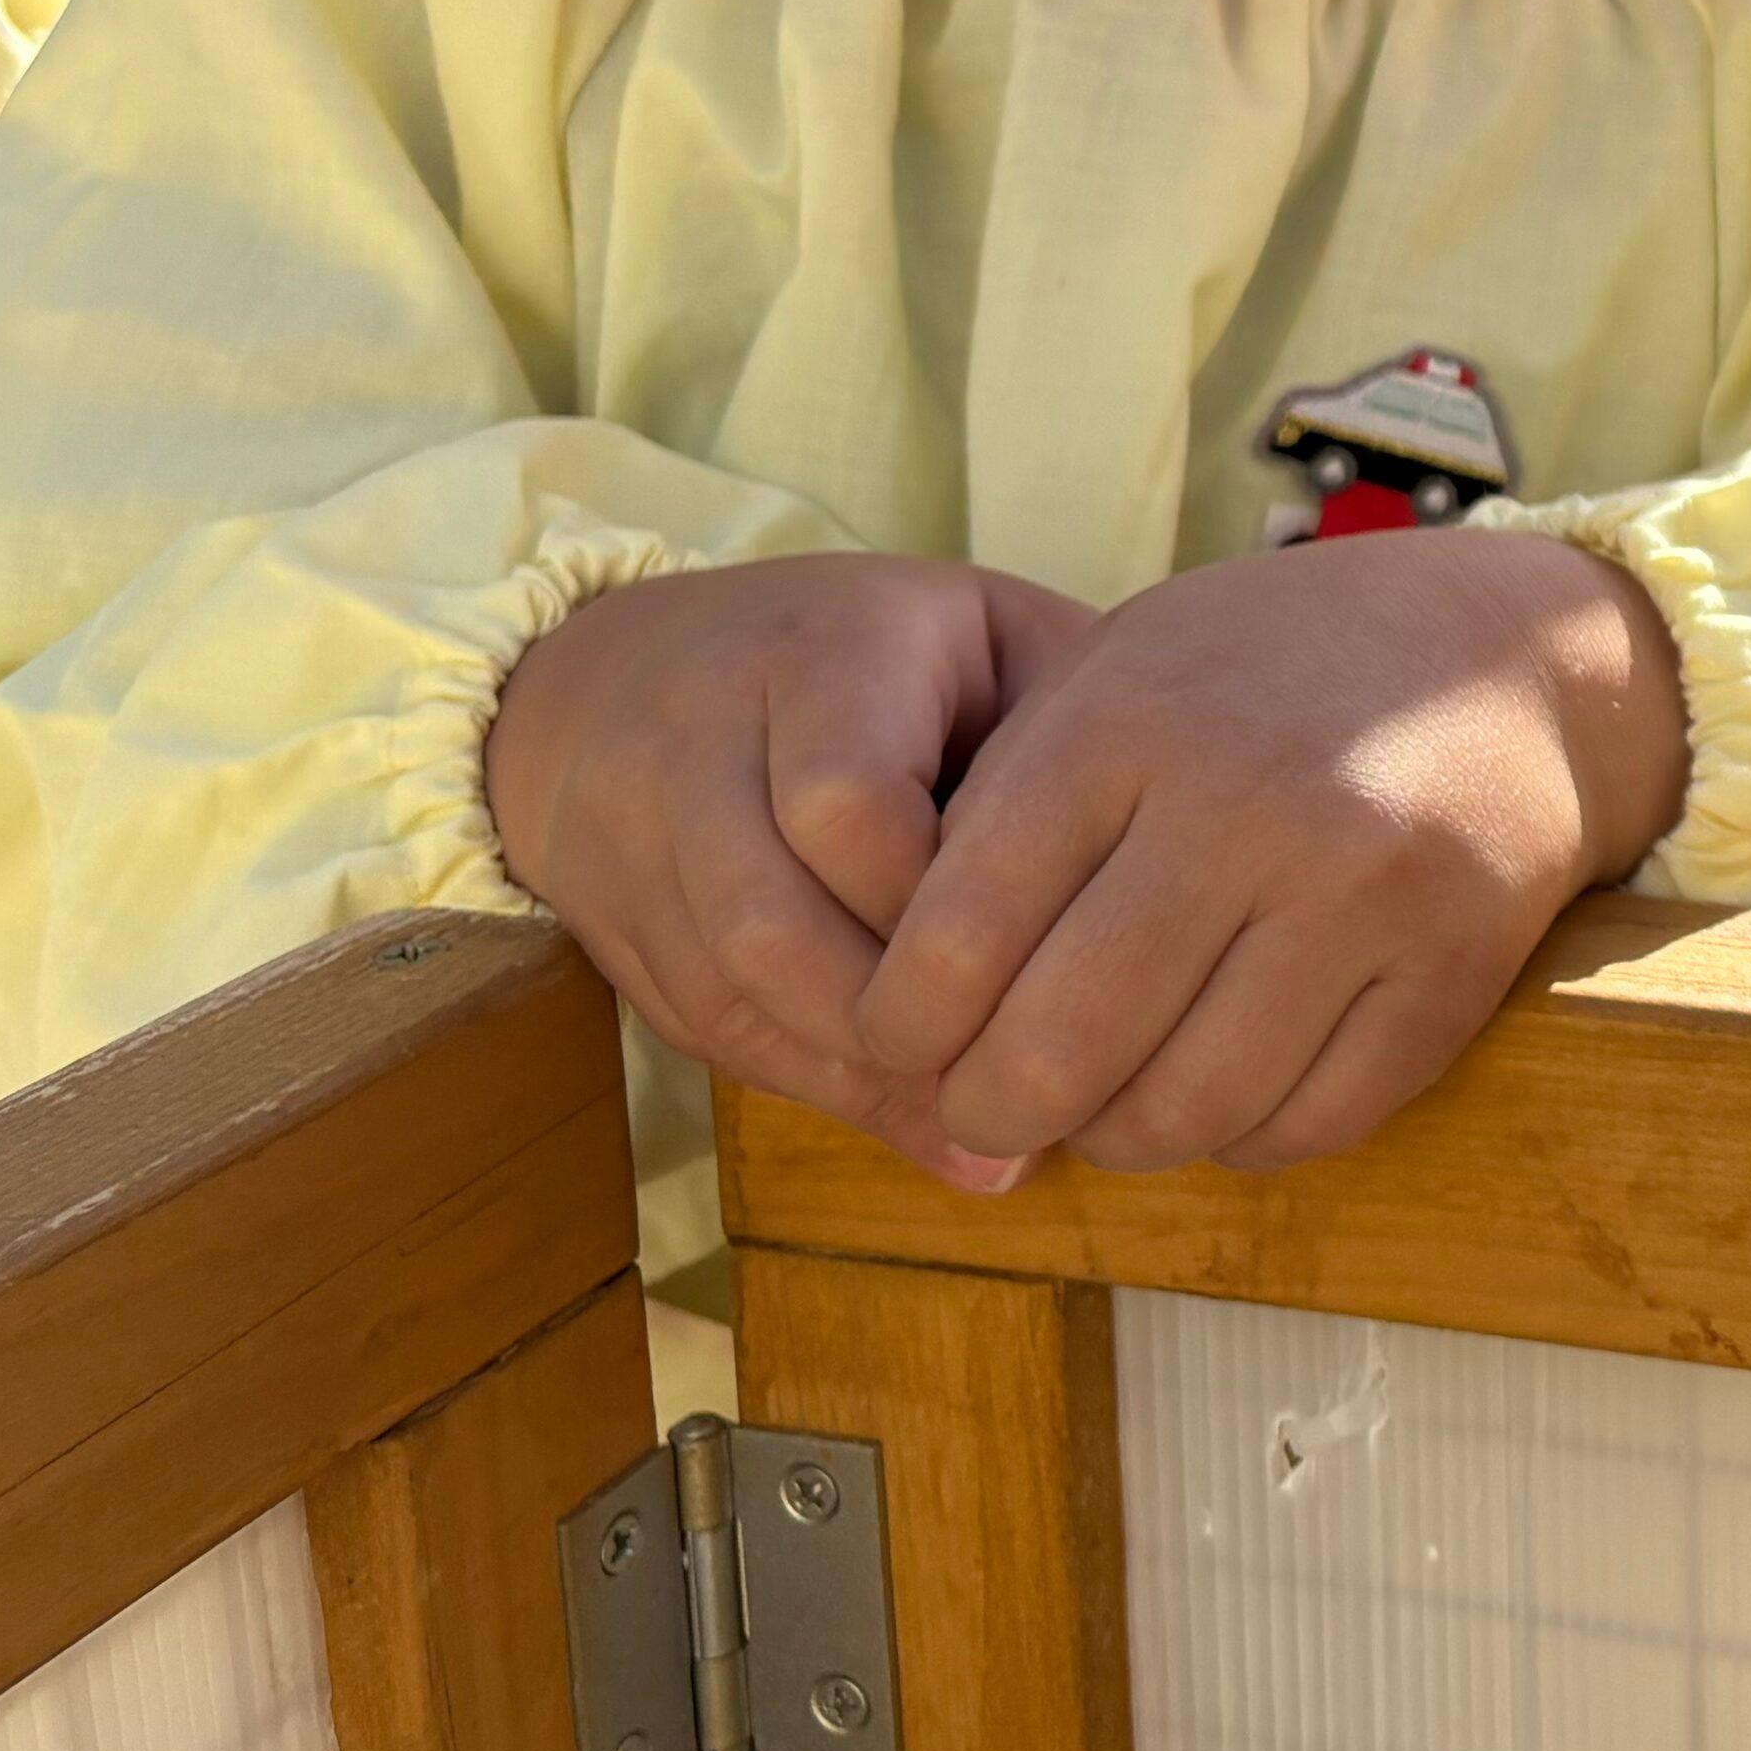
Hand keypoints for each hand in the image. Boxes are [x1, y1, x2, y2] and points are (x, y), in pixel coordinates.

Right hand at [486, 554, 1098, 1186]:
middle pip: (769, 922)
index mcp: (819, 652)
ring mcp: (630, 827)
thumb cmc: (894, 657)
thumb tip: (1147, 931)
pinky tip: (902, 1102)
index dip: (944, 911)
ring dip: (855, 1066)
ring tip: (973, 1099)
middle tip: (1015, 1062)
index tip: (1045, 952)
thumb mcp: (1000, 649)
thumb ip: (1072, 753)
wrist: (644, 662)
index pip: (849, 806)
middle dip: (897, 1015)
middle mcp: (697, 732)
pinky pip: (697, 1023)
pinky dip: (806, 1075)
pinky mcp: (602, 914)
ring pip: (725, 989)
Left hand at [852, 525, 1686, 1176]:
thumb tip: (907, 1006)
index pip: (954, 942)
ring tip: (1111, 1099)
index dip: (901, 1029)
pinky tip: (1227, 1085)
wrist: (1510, 659)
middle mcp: (1246, 806)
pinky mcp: (1453, 970)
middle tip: (994, 1105)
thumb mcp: (1116, 679)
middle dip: (994, 1109)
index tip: (909, 1041)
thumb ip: (1006, 812)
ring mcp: (1363, 893)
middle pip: (1057, 1049)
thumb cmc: (1267, 677)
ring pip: (1183, 1111)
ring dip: (1120, 1136)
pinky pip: (1307, 1126)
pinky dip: (1243, 1138)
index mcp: (1128, 726)